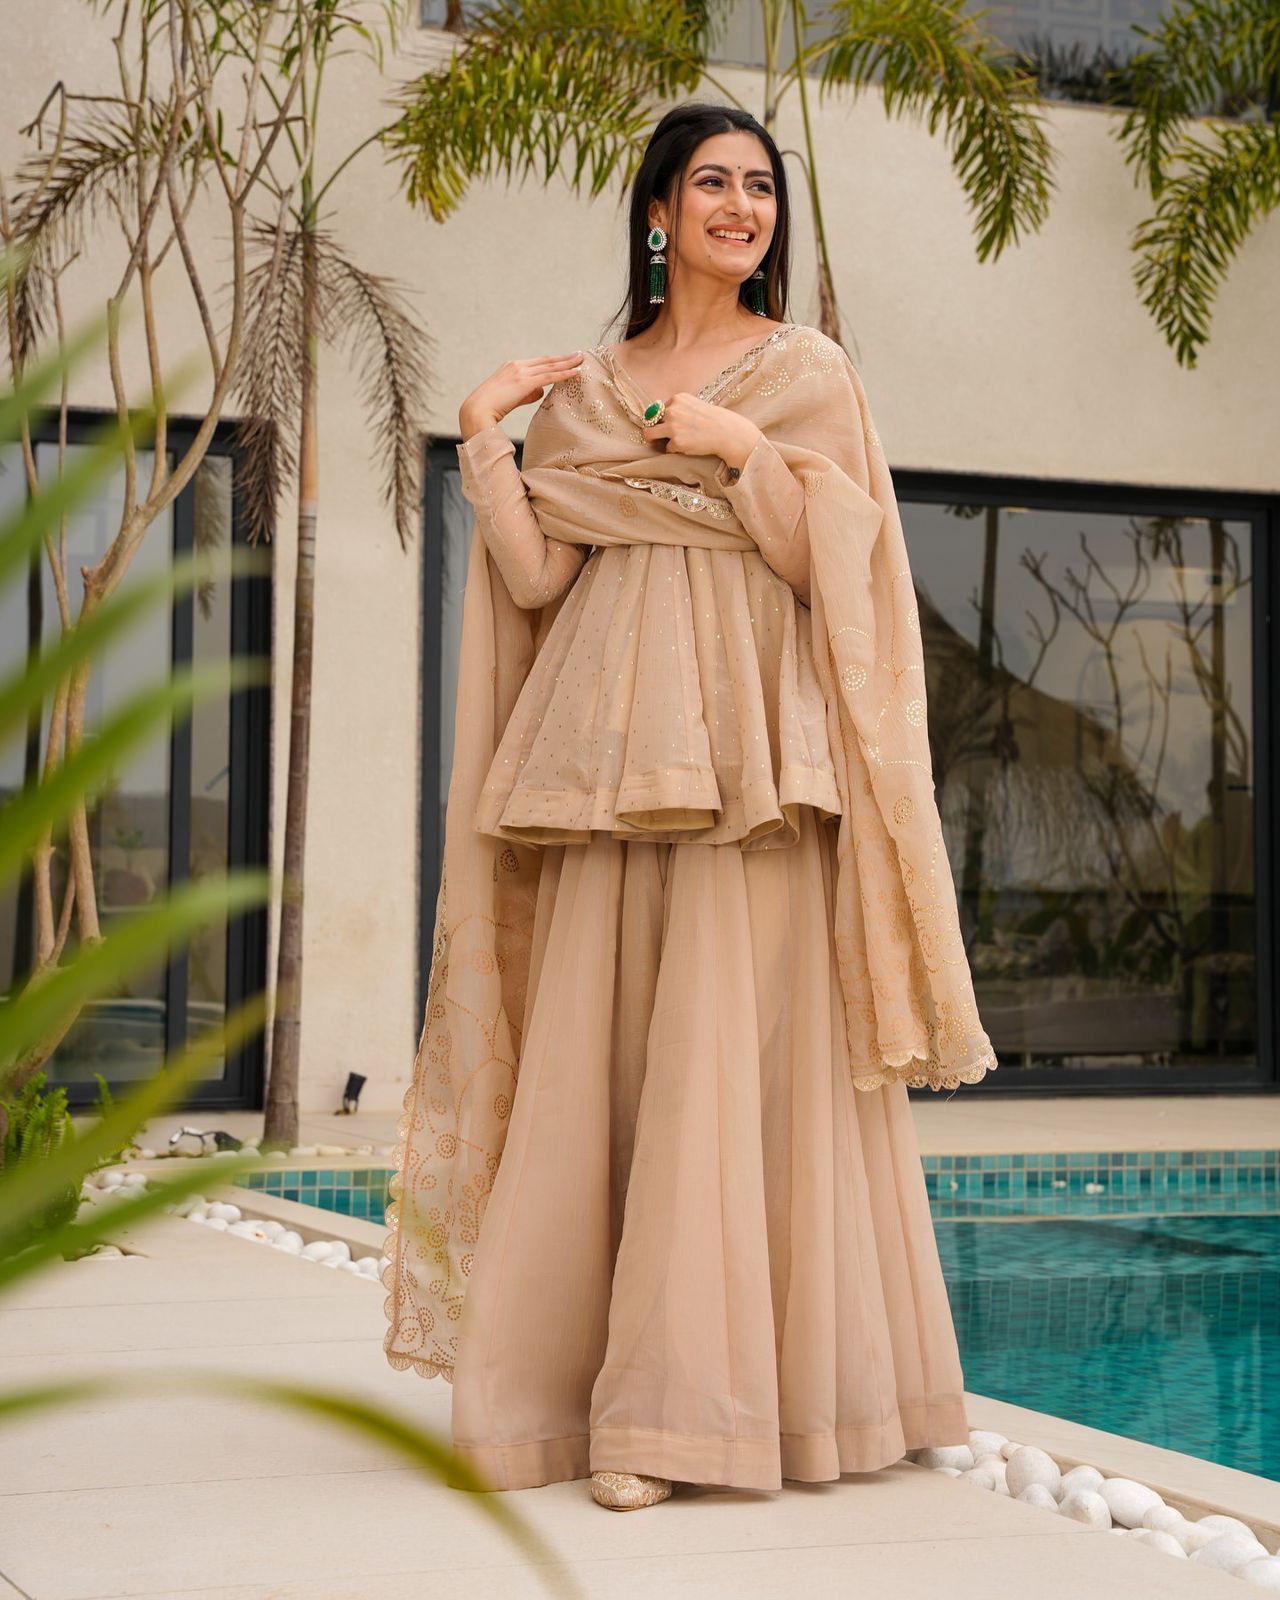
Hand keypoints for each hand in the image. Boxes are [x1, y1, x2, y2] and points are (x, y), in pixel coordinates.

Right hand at [459, 351, 583, 438]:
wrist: (477, 410)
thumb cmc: (491, 407)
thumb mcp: (512, 397)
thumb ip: (528, 392)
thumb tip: (542, 391)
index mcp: (512, 366)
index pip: (538, 362)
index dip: (554, 360)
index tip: (566, 358)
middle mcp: (517, 365)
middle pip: (547, 360)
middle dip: (564, 357)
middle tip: (579, 354)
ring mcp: (521, 372)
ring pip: (550, 366)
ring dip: (568, 363)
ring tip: (582, 360)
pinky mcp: (525, 382)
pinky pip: (549, 376)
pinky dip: (564, 374)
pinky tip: (575, 372)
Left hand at [641, 394, 760, 472]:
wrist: (728, 432)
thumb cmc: (713, 420)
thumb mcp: (695, 405)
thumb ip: (679, 409)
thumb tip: (660, 417)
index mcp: (677, 399)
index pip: (659, 409)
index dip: (663, 418)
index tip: (672, 424)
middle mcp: (672, 410)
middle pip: (650, 420)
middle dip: (655, 428)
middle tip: (661, 436)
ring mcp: (673, 427)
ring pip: (649, 434)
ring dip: (654, 440)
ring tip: (663, 443)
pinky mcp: (676, 442)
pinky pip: (666, 448)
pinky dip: (674, 450)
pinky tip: (686, 448)